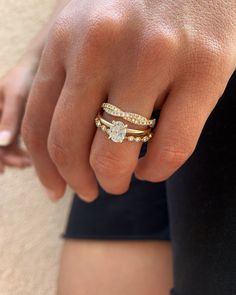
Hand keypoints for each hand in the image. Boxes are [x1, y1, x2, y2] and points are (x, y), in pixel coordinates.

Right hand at [0, 57, 36, 171]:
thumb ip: (9, 119)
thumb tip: (1, 144)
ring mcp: (0, 121)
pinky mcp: (11, 123)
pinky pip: (10, 143)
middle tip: (25, 164)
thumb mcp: (17, 97)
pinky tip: (29, 158)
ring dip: (13, 157)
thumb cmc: (27, 78)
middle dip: (6, 158)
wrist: (38, 67)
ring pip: (2, 146)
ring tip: (30, 162)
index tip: (3, 170)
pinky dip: (18, 152)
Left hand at [22, 0, 235, 200]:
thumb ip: (67, 78)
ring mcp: (154, 56)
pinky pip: (170, 148)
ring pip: (115, 153)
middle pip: (70, 145)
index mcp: (66, 38)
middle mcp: (102, 46)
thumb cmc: (134, 8)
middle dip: (80, 182)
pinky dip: (157, 171)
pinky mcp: (204, 67)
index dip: (45, 169)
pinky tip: (152, 168)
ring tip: (121, 179)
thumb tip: (60, 146)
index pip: (38, 124)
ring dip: (115, 180)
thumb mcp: (87, 30)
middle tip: (92, 190)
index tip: (57, 189)